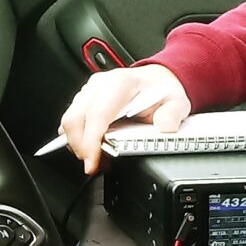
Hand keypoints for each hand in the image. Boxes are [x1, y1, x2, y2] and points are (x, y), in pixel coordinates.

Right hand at [58, 63, 189, 175]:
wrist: (156, 80)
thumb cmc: (161, 91)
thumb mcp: (176, 102)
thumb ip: (171, 115)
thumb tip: (164, 127)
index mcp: (121, 84)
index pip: (97, 115)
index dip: (90, 142)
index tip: (92, 163)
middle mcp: (100, 84)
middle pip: (75, 119)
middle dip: (80, 148)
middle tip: (93, 166)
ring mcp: (89, 91)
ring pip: (69, 120)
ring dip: (77, 144)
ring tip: (95, 158)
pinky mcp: (84, 98)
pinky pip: (71, 120)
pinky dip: (76, 137)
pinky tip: (89, 147)